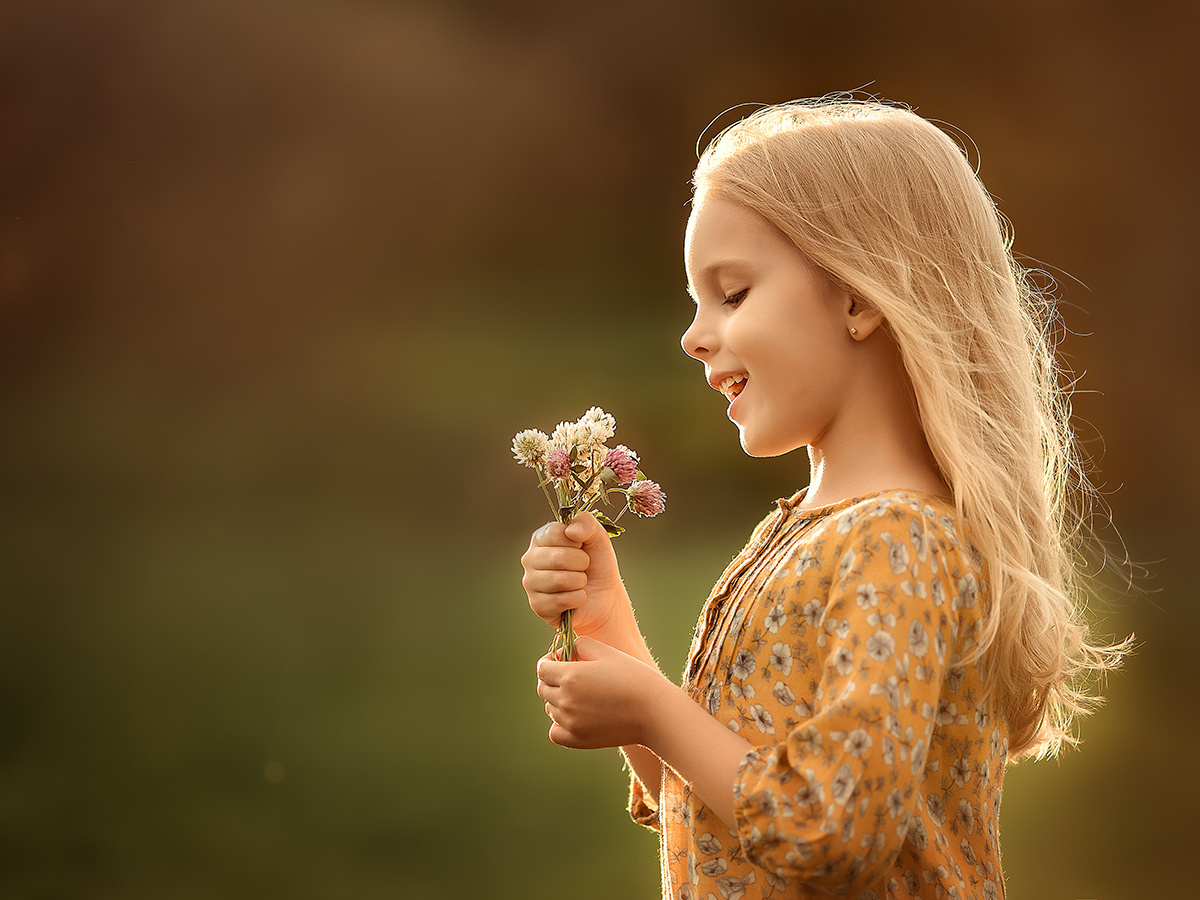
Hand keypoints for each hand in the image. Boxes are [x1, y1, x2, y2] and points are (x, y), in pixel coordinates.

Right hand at [520, 511, 629, 643]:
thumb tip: (571, 531)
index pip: (555, 533)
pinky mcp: (538, 606)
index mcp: (541, 538)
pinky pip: (563, 601)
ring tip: (580, 582)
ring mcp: (531, 583)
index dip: (576, 541)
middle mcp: (530, 559)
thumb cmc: (597, 563)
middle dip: (581, 563)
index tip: (581, 547)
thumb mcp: (598, 537)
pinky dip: (578, 599)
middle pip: (558, 558)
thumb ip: (586, 523)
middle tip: (584, 567)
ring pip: (561, 580)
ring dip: (580, 582)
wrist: (606, 595)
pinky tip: (575, 598)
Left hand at [536, 637, 673, 749]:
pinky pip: (555, 732)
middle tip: (573, 676)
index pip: (542, 668)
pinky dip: (560, 724)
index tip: (562, 660)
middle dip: (553, 679)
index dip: (550, 661)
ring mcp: (571, 722)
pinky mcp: (579, 740)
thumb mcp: (607, 652)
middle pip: (543, 688)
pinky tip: (577, 716)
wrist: (655, 712)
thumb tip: (564, 651)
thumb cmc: (634, 677)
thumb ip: (581, 644)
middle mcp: (566, 700)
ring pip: (550, 709)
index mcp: (570, 675)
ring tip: (582, 695)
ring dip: (558, 700)